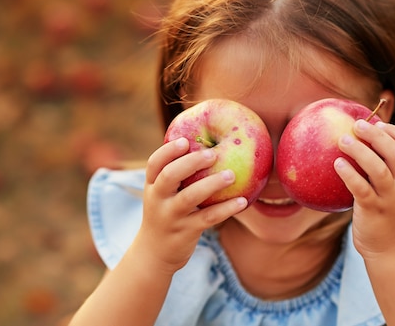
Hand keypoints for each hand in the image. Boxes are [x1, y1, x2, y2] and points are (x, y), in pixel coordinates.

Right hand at [131, 137, 247, 273]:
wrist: (154, 253)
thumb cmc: (166, 214)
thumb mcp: (162, 195)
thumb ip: (176, 175)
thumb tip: (206, 145)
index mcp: (152, 186)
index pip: (155, 164)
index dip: (168, 151)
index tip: (185, 141)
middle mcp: (158, 200)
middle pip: (170, 176)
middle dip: (190, 163)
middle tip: (213, 154)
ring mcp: (171, 217)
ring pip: (189, 197)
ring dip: (211, 184)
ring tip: (231, 175)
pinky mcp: (186, 232)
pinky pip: (208, 218)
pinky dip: (226, 209)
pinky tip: (243, 201)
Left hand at [334, 120, 394, 257]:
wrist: (387, 248)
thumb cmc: (382, 212)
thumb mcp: (388, 188)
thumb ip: (379, 167)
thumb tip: (355, 139)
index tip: (378, 122)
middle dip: (377, 135)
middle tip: (356, 125)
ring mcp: (389, 199)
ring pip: (379, 170)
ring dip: (360, 151)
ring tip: (342, 140)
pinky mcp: (373, 211)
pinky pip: (362, 190)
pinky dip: (349, 174)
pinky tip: (337, 164)